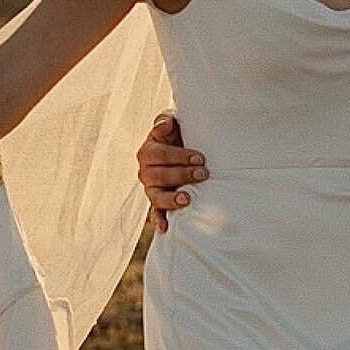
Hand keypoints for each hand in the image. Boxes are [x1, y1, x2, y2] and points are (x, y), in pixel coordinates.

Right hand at [137, 113, 208, 232]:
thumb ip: (165, 121)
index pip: (160, 154)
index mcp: (148, 152)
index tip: (200, 157)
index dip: (179, 156)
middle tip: (204, 173)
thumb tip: (165, 124)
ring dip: (171, 198)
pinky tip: (165, 228)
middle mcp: (146, 172)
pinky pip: (155, 213)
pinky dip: (158, 220)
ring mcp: (151, 189)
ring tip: (187, 199)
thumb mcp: (172, 125)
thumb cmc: (179, 137)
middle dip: (182, 175)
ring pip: (156, 195)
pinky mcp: (157, 203)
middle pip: (160, 175)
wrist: (183, 153)